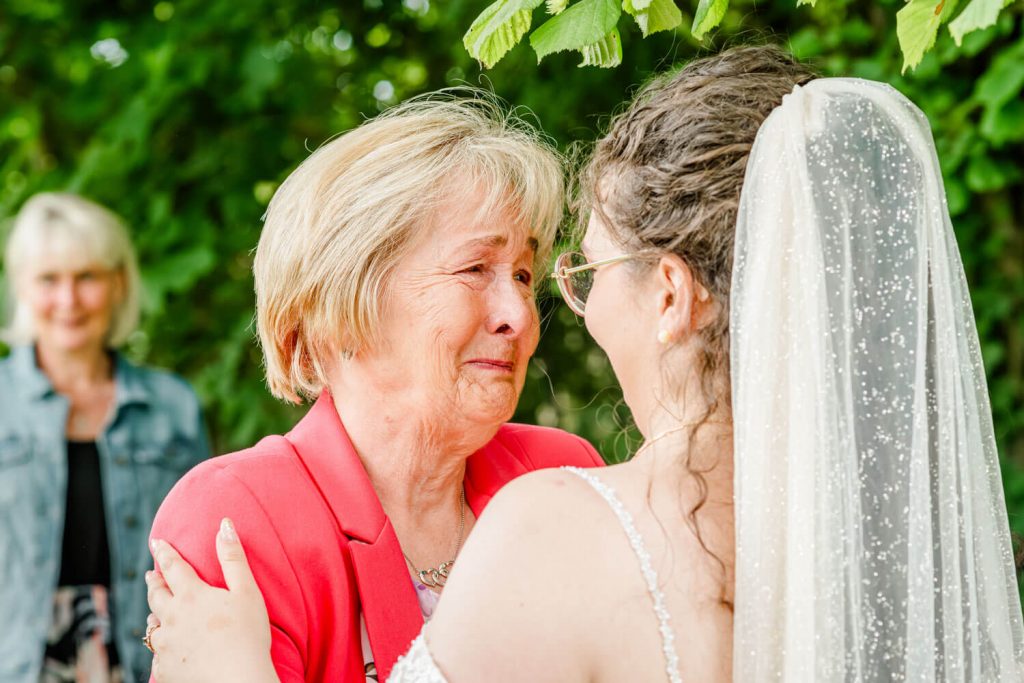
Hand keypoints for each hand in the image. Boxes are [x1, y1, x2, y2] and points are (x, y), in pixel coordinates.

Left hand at [146, 518, 278, 682]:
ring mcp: (166, 646)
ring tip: (156, 612)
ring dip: (155, 615)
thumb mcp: (247, 592)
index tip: (156, 541)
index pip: (173, 567)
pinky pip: (157, 655)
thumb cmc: (248, 636)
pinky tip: (167, 648)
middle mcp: (172, 618)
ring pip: (153, 626)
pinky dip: (162, 646)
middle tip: (151, 575)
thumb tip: (224, 524)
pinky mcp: (165, 669)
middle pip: (156, 595)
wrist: (237, 682)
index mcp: (191, 596)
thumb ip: (233, 558)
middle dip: (154, 582)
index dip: (164, 552)